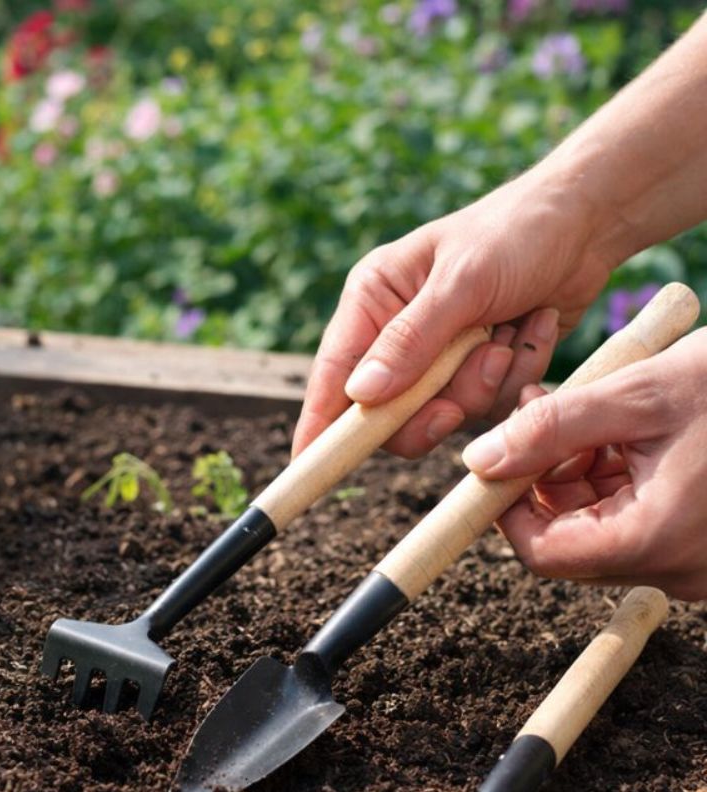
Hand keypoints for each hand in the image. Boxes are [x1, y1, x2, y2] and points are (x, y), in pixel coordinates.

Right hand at [292, 170, 614, 458]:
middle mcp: (398, 332)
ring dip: (484, 381)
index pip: (334, 373)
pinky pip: (487, 404)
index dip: (319, 424)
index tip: (307, 465)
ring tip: (507, 334)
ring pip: (443, 411)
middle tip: (456, 404)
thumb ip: (410, 342)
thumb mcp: (462, 282)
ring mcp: (439, 355)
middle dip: (430, 407)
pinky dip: (514, 376)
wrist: (587, 222)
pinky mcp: (478, 368)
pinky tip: (529, 329)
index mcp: (374, 300)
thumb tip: (360, 396)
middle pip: (388, 411)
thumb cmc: (516, 232)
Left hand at [462, 330, 706, 600]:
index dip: (506, 505)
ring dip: (580, 472)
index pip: (540, 552)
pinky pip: (641, 522)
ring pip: (601, 527)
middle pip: (569, 538)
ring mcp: (697, 563)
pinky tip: (627, 430)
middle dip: (544, 477)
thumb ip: (551, 429)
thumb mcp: (641, 394)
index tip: (498, 456)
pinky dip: (620, 479)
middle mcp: (676, 568)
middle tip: (541, 411)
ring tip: (589, 408)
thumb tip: (478, 461)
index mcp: (654, 540)